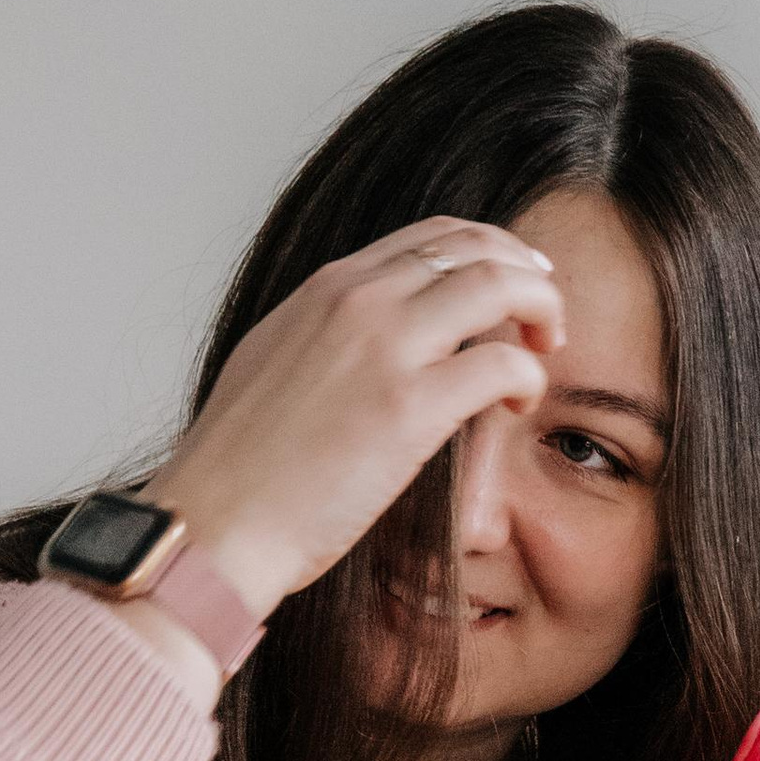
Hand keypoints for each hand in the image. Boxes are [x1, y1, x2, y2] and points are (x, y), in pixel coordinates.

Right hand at [148, 218, 563, 625]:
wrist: (213, 523)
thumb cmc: (236, 470)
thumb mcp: (272, 365)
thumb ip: (324, 337)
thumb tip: (362, 343)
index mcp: (326, 290)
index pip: (433, 237)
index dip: (489, 252)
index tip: (513, 283)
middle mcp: (358, 302)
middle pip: (478, 249)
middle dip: (527, 274)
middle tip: (546, 317)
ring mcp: (385, 349)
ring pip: (501, 286)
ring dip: (541, 313)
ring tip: (545, 353)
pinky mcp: (410, 408)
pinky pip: (503, 363)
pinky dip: (529, 377)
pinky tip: (520, 406)